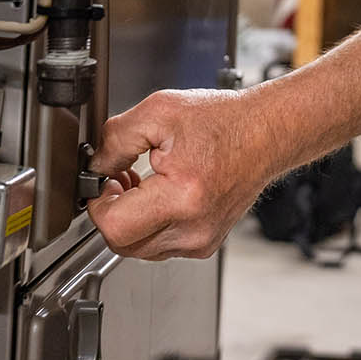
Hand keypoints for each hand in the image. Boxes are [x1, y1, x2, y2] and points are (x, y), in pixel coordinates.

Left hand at [86, 89, 270, 259]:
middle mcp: (193, 227)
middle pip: (122, 243)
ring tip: (143, 185)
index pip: (114, 226)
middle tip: (121, 180)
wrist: (266, 133)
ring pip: (139, 248)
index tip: (103, 183)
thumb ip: (116, 138)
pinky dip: (152, 225)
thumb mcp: (159, 112)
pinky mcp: (206, 244)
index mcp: (181, 196)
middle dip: (112, 212)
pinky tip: (161, 195)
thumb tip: (94, 166)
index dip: (98, 204)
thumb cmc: (223, 121)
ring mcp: (201, 240)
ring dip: (131, 220)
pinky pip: (161, 246)